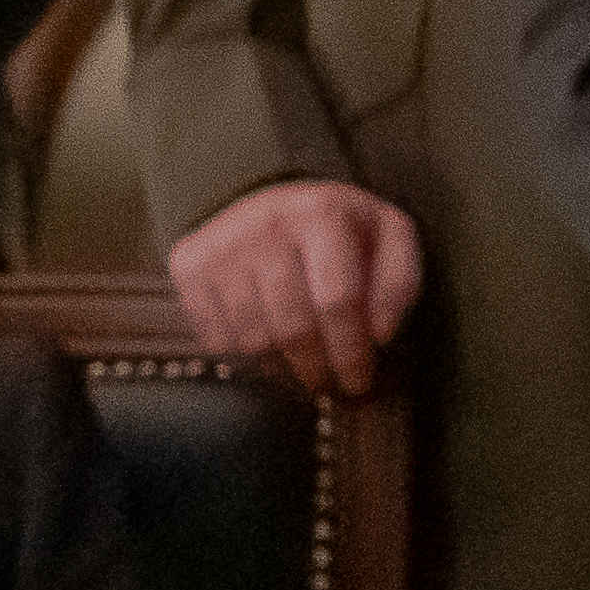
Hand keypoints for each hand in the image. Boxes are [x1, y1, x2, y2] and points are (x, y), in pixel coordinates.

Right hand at [165, 180, 422, 399]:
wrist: (278, 204)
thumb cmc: (342, 232)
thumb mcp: (390, 239)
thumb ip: (399, 282)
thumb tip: (379, 333)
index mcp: (322, 212)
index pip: (338, 299)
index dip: (351, 351)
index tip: (360, 381)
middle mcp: (266, 223)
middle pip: (292, 325)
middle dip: (318, 368)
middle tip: (330, 385)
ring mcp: (222, 245)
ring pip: (252, 338)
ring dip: (282, 367)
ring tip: (302, 366)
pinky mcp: (189, 265)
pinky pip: (216, 337)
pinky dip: (245, 356)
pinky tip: (268, 346)